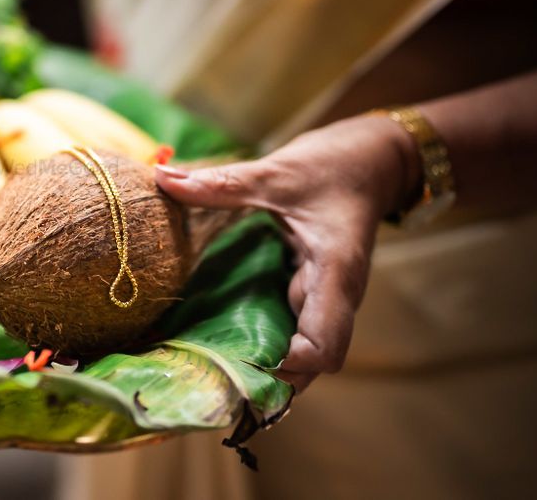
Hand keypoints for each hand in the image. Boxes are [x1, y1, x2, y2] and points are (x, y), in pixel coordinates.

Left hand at [155, 115, 419, 391]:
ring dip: (262, 361)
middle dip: (268, 376)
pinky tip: (218, 333)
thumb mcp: (276, 172)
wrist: (374, 161)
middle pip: (310, 364)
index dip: (289, 365)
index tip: (242, 362)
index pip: (324, 346)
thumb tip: (162, 178)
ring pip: (299, 350)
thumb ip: (223, 182)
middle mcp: (334, 296)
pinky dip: (261, 338)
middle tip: (207, 374)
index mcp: (335, 274)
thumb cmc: (334, 167)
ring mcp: (323, 297)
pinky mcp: (311, 291)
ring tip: (204, 362)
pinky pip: (289, 327)